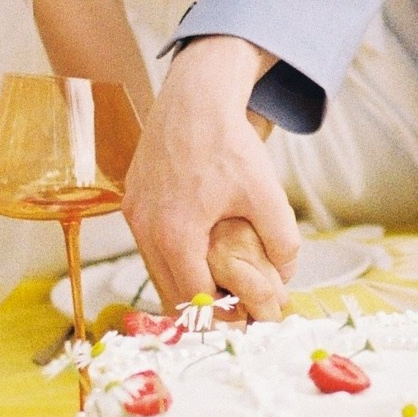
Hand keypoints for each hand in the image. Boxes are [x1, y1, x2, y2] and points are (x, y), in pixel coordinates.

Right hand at [123, 36, 300, 318]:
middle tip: (229, 309)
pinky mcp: (131, 199)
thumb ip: (281, 240)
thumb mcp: (266, 193)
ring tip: (213, 285)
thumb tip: (286, 275)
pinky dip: (168, 257)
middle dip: (199, 305)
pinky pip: (147, 244)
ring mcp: (133, 214)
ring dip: (181, 281)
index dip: (219, 313)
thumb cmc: (230, 144)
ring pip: (154, 268)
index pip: (193, 298)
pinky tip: (195, 254)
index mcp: (176, 235)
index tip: (241, 318)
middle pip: (168, 290)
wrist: (196, 98)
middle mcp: (145, 229)